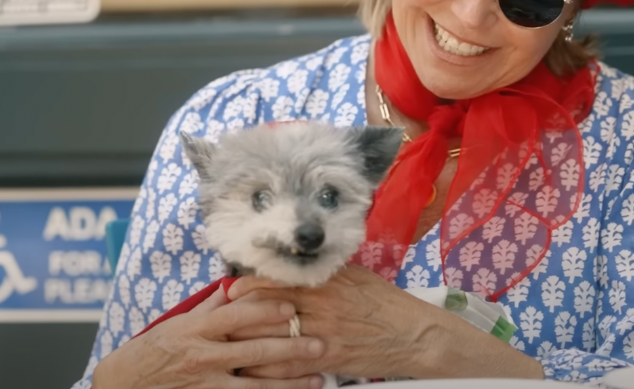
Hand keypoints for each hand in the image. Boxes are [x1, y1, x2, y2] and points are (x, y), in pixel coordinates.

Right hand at [93, 287, 325, 388]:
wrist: (125, 384)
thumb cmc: (153, 349)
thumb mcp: (178, 321)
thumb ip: (210, 306)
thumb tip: (237, 287)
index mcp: (195, 328)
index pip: (236, 315)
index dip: (265, 311)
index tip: (291, 307)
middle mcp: (202, 355)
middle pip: (253, 351)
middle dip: (290, 348)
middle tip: (319, 343)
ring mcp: (206, 383)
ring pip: (256, 385)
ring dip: (289, 383)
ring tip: (317, 379)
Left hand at [226, 265, 439, 379]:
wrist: (413, 334)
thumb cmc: (384, 302)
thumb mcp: (354, 276)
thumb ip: (325, 271)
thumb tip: (298, 264)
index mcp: (324, 282)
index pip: (276, 281)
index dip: (248, 286)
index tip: (231, 289)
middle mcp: (319, 307)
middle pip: (267, 311)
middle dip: (239, 316)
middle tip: (220, 320)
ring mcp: (322, 335)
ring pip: (272, 340)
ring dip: (247, 344)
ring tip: (229, 345)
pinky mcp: (328, 360)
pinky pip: (289, 367)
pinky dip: (268, 369)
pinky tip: (253, 369)